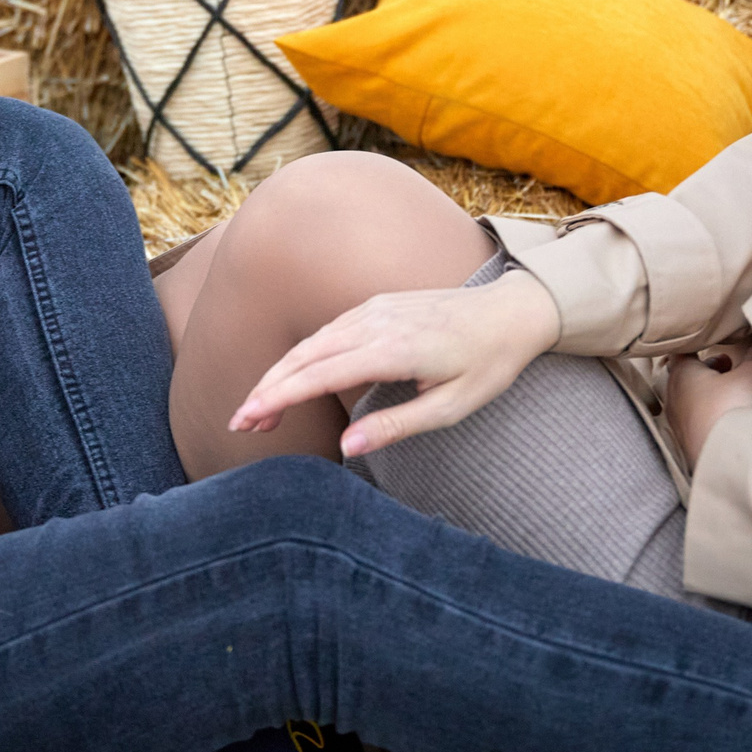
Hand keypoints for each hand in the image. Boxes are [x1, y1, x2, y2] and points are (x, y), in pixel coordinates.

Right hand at [230, 275, 560, 457]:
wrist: (511, 311)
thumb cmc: (487, 365)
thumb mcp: (451, 408)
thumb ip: (397, 426)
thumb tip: (347, 446)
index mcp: (394, 350)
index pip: (319, 375)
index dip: (278, 397)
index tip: (248, 419)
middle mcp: (376, 322)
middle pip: (304, 356)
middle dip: (267, 389)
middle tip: (241, 423)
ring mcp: (374, 309)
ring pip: (311, 342)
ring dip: (280, 373)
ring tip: (259, 407)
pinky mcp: (376, 305)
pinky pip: (328, 331)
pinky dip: (301, 356)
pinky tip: (290, 378)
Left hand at [666, 344, 751, 469]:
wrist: (734, 463)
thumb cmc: (737, 409)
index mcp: (681, 375)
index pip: (682, 350)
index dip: (699, 342)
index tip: (715, 338)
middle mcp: (674, 400)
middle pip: (686, 377)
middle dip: (708, 370)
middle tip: (730, 366)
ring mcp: (679, 428)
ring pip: (692, 403)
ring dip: (711, 396)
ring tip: (735, 393)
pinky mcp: (690, 450)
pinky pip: (699, 426)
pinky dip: (713, 418)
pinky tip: (732, 422)